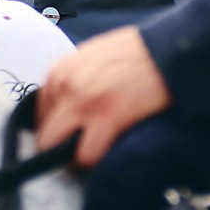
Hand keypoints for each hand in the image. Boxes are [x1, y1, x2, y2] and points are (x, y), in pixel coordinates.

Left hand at [34, 27, 169, 167]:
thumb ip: (75, 80)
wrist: (169, 50)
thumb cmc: (137, 55)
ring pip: (56, 148)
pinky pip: (87, 154)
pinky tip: (110, 150)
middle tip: (82, 149)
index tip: (72, 136)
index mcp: (60, 70)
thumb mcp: (93, 58)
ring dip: (75, 156)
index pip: (40, 114)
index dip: (57, 129)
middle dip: (60, 147)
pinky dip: (96, 159)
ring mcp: (83, 101)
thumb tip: (67, 108)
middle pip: (44, 136)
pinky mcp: (107, 116)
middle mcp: (65, 84)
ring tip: (96, 150)